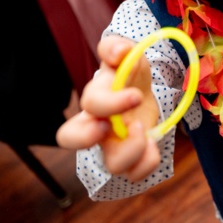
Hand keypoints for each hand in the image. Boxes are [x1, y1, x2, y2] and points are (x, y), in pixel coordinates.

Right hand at [54, 35, 162, 181]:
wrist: (141, 89)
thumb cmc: (127, 72)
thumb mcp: (125, 54)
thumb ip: (117, 48)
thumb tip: (118, 52)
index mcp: (96, 99)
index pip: (88, 104)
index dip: (109, 104)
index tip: (135, 95)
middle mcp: (97, 124)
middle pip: (69, 138)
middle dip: (87, 137)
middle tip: (115, 125)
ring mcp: (112, 144)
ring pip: (111, 165)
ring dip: (133, 152)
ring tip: (144, 131)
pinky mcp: (130, 156)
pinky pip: (134, 173)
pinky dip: (147, 164)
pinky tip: (153, 144)